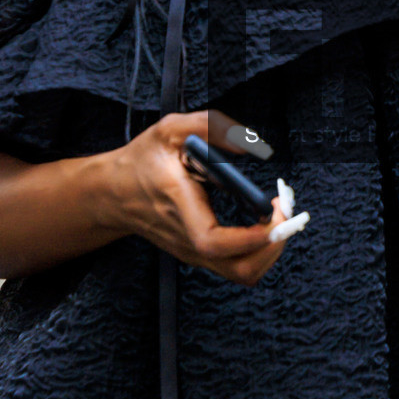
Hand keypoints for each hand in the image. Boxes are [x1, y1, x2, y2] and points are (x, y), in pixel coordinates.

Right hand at [101, 108, 296, 285]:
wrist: (114, 193)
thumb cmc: (143, 161)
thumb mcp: (170, 129)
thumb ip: (210, 125)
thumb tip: (249, 143)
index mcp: (179, 206)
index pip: (214, 241)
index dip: (251, 237)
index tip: (273, 212)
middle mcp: (188, 238)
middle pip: (241, 269)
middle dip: (275, 245)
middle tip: (285, 211)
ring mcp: (195, 252)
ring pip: (244, 272)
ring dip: (272, 247)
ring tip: (277, 213)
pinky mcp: (201, 255)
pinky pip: (239, 264)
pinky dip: (260, 247)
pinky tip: (261, 219)